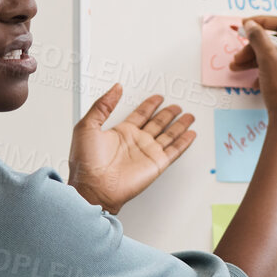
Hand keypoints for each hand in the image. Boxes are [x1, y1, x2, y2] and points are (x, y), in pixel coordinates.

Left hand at [66, 84, 196, 213]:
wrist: (94, 187)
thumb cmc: (86, 163)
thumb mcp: (87, 126)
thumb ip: (103, 105)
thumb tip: (115, 88)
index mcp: (120, 132)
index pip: (140, 114)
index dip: (150, 105)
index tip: (157, 97)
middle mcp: (136, 142)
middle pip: (157, 123)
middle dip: (168, 113)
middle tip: (176, 106)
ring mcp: (147, 153)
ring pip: (169, 134)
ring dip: (179, 125)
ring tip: (188, 116)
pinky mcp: (156, 164)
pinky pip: (175, 150)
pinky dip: (184, 142)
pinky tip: (190, 135)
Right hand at [227, 14, 276, 123]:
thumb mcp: (269, 59)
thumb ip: (258, 38)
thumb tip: (250, 24)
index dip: (261, 22)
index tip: (244, 25)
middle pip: (275, 41)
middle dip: (253, 46)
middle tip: (238, 54)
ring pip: (271, 55)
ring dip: (252, 58)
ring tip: (236, 66)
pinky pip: (273, 67)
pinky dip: (260, 70)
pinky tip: (251, 79)